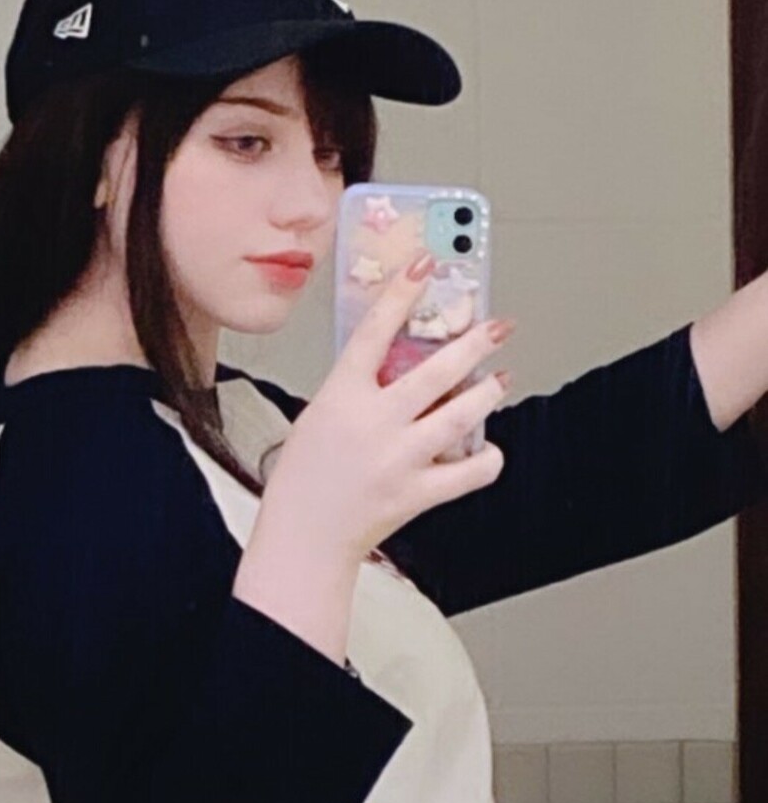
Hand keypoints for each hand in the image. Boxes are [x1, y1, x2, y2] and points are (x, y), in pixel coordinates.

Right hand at [264, 253, 514, 559]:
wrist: (303, 538)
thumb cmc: (304, 480)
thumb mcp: (318, 417)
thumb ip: (355, 390)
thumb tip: (395, 365)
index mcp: (341, 397)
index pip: (374, 331)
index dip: (402, 293)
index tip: (426, 264)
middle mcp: (374, 423)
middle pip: (437, 370)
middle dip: (475, 342)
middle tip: (497, 327)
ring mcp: (399, 459)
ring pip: (463, 415)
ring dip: (490, 392)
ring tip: (500, 380)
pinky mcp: (418, 494)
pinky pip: (471, 472)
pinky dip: (487, 458)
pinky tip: (487, 449)